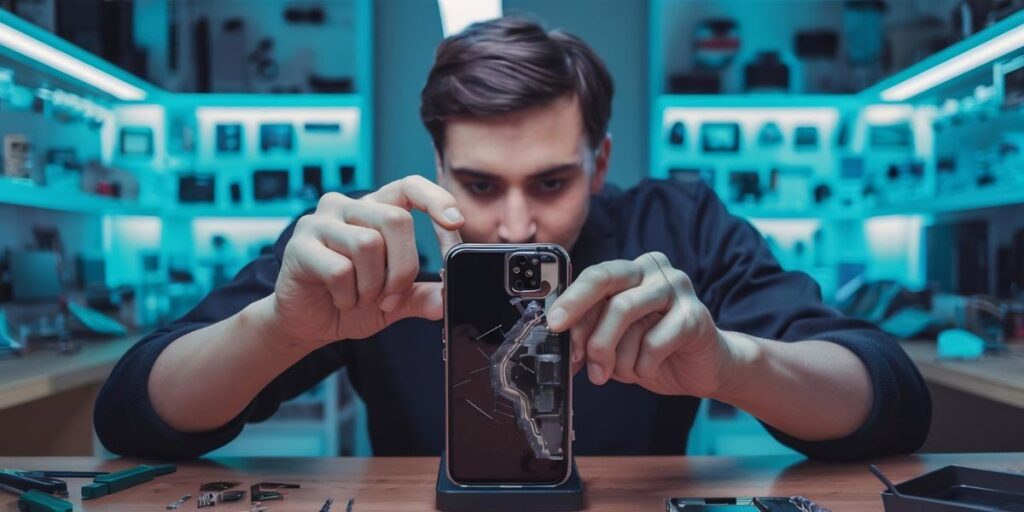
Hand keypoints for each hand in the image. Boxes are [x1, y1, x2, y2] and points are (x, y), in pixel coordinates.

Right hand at [268, 176, 463, 347]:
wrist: (307, 323)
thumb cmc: (350, 301)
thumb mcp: (395, 301)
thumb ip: (421, 295)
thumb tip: (446, 297)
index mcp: (375, 209)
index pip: (409, 186)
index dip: (436, 199)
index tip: (456, 223)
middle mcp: (347, 207)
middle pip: (395, 220)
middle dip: (403, 268)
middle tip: (391, 296)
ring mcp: (320, 222)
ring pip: (368, 244)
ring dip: (372, 285)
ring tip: (360, 298)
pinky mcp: (300, 245)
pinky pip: (340, 269)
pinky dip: (348, 295)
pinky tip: (341, 300)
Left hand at [546, 252, 730, 397]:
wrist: (704, 367)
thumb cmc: (655, 349)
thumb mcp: (615, 340)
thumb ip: (590, 333)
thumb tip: (559, 342)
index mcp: (631, 270)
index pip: (595, 275)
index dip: (571, 300)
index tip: (553, 323)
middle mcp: (653, 270)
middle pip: (607, 281)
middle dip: (583, 318)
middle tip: (576, 354)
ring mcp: (677, 288)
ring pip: (625, 311)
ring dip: (611, 353)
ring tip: (608, 373)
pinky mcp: (694, 316)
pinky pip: (652, 342)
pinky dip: (641, 365)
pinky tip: (646, 370)